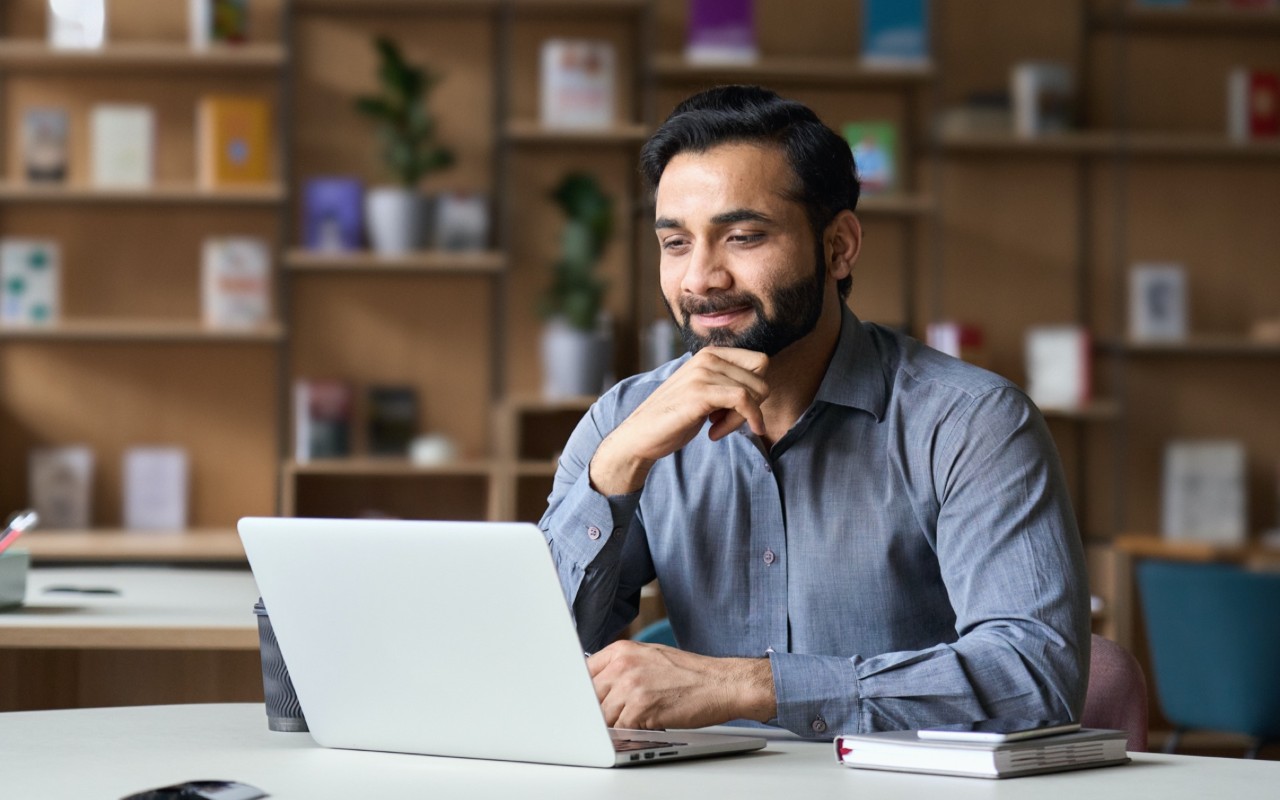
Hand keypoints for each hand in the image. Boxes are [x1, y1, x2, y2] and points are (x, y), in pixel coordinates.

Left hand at [588, 640, 774, 729]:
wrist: (721, 683)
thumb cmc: (690, 673)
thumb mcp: (650, 657)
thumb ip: (622, 667)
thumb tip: (598, 685)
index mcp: (621, 650)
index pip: (583, 673)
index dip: (584, 692)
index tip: (586, 702)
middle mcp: (622, 665)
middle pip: (589, 697)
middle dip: (598, 711)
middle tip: (615, 716)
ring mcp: (630, 686)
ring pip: (602, 716)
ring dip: (615, 724)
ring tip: (636, 720)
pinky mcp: (641, 708)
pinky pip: (620, 729)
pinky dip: (628, 733)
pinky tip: (645, 726)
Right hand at [589, 347, 768, 495]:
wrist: (640, 435)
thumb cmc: (673, 418)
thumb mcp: (704, 392)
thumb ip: (727, 383)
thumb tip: (762, 388)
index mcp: (709, 354)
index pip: (759, 362)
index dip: (756, 390)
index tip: (736, 410)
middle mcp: (707, 357)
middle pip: (761, 377)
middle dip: (753, 405)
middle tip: (726, 422)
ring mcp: (703, 373)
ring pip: (754, 391)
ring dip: (742, 418)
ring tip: (716, 428)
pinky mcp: (700, 392)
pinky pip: (744, 401)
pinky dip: (742, 421)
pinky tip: (716, 434)